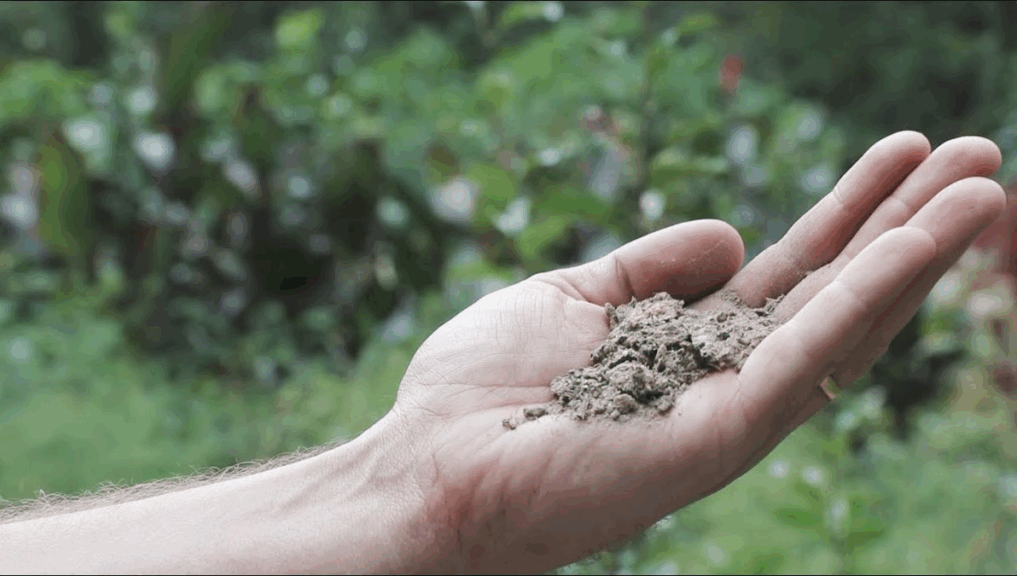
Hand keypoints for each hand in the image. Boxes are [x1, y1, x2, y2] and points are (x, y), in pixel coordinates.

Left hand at [387, 131, 1004, 572]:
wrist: (425, 461)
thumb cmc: (484, 388)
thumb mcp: (575, 297)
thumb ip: (653, 268)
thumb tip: (734, 236)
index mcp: (689, 348)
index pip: (789, 276)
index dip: (846, 216)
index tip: (898, 156)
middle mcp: (721, 382)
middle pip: (832, 295)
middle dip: (903, 226)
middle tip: (976, 157)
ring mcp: (724, 414)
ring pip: (839, 328)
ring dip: (913, 257)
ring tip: (981, 189)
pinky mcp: (714, 440)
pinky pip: (801, 361)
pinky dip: (861, 300)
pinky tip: (912, 246)